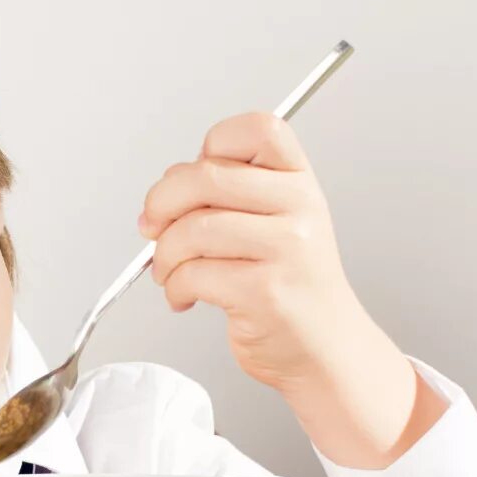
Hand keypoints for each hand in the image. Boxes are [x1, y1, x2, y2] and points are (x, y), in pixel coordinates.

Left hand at [137, 112, 352, 396]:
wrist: (324, 348)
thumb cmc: (292, 286)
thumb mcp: (274, 223)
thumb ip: (227, 194)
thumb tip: (163, 191)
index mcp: (299, 181)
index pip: (256, 129)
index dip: (212, 145)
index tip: (194, 175)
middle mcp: (299, 207)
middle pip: (207, 176)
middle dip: (162, 202)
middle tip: (152, 225)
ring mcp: (286, 248)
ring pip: (192, 229)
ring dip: (165, 255)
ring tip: (170, 272)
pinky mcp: (264, 291)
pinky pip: (194, 274)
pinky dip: (175, 287)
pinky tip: (185, 295)